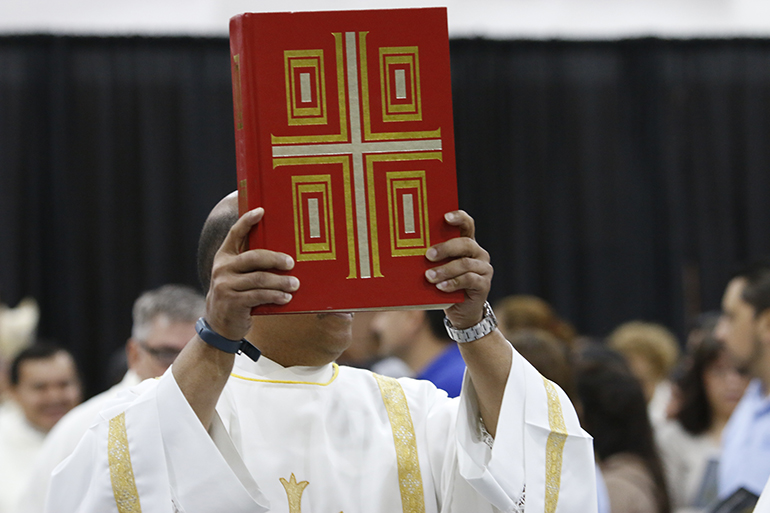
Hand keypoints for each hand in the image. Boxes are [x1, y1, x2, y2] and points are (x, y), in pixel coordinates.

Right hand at [205, 208, 298, 339]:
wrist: (219, 323)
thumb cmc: (236, 294)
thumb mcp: (237, 275)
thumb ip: (251, 264)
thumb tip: (284, 254)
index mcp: (224, 256)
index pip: (235, 233)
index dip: (247, 221)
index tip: (261, 211)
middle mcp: (222, 268)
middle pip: (253, 257)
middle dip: (275, 258)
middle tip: (291, 262)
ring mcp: (225, 285)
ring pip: (259, 278)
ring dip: (280, 281)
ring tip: (295, 284)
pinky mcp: (232, 302)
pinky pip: (259, 296)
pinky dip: (275, 296)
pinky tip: (286, 297)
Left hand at [424, 210, 492, 328]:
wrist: (460, 310)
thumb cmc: (445, 284)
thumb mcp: (438, 268)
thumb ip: (432, 257)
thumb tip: (405, 249)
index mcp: (467, 243)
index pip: (467, 224)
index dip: (458, 218)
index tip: (445, 217)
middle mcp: (478, 253)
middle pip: (465, 243)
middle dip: (445, 248)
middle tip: (428, 255)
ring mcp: (483, 268)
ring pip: (465, 264)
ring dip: (445, 270)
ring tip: (429, 276)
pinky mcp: (483, 284)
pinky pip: (469, 280)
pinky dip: (453, 283)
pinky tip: (441, 287)